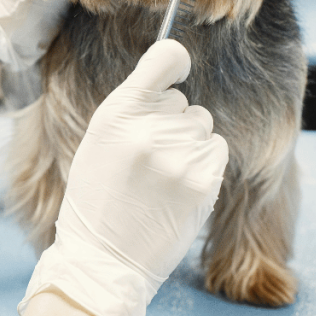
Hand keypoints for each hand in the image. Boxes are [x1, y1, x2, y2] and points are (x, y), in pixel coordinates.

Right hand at [18, 40, 228, 315]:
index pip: (165, 57)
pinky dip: (203, 164)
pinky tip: (179, 187)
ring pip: (202, 126)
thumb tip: (171, 75)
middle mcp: (150, 129)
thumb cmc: (98, 196)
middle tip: (145, 157)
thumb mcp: (99, 140)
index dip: (175, 60)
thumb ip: (132, 106)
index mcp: (117, 113)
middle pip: (183, 101)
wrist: (104, 258)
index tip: (177, 70)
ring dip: (188, 144)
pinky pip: (217, 149)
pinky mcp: (205, 181)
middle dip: (170, 121)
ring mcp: (180, 156)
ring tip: (161, 176)